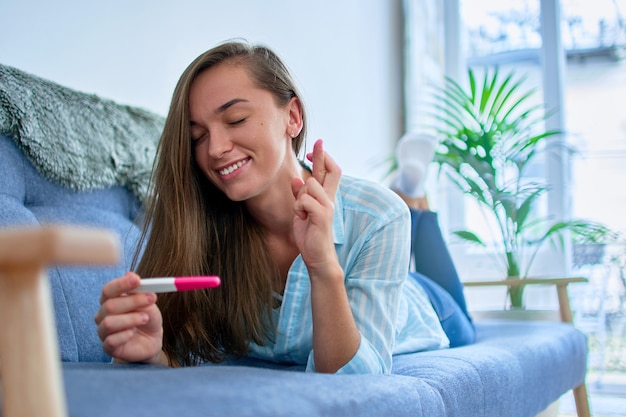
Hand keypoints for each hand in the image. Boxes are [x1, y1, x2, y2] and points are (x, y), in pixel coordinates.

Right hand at [94, 272, 164, 363]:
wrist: (152, 340)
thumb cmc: (146, 318)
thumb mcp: (148, 303)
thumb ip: (139, 291)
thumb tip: (130, 275)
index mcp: (110, 300)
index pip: (108, 290)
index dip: (121, 284)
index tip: (137, 280)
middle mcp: (103, 315)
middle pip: (110, 305)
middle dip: (132, 301)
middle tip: (151, 299)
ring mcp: (103, 331)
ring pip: (109, 323)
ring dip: (131, 319)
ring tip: (145, 318)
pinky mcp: (108, 347)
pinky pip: (111, 340)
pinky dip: (126, 335)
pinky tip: (134, 333)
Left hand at [291, 139, 341, 276]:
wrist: (317, 257)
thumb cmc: (310, 236)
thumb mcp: (301, 213)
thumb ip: (300, 197)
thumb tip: (296, 180)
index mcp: (325, 198)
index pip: (330, 172)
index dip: (323, 158)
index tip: (316, 146)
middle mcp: (329, 200)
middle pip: (331, 171)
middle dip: (322, 155)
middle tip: (319, 142)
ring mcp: (327, 207)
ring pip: (309, 185)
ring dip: (300, 197)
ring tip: (301, 212)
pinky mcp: (322, 216)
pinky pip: (304, 201)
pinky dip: (299, 208)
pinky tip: (302, 217)